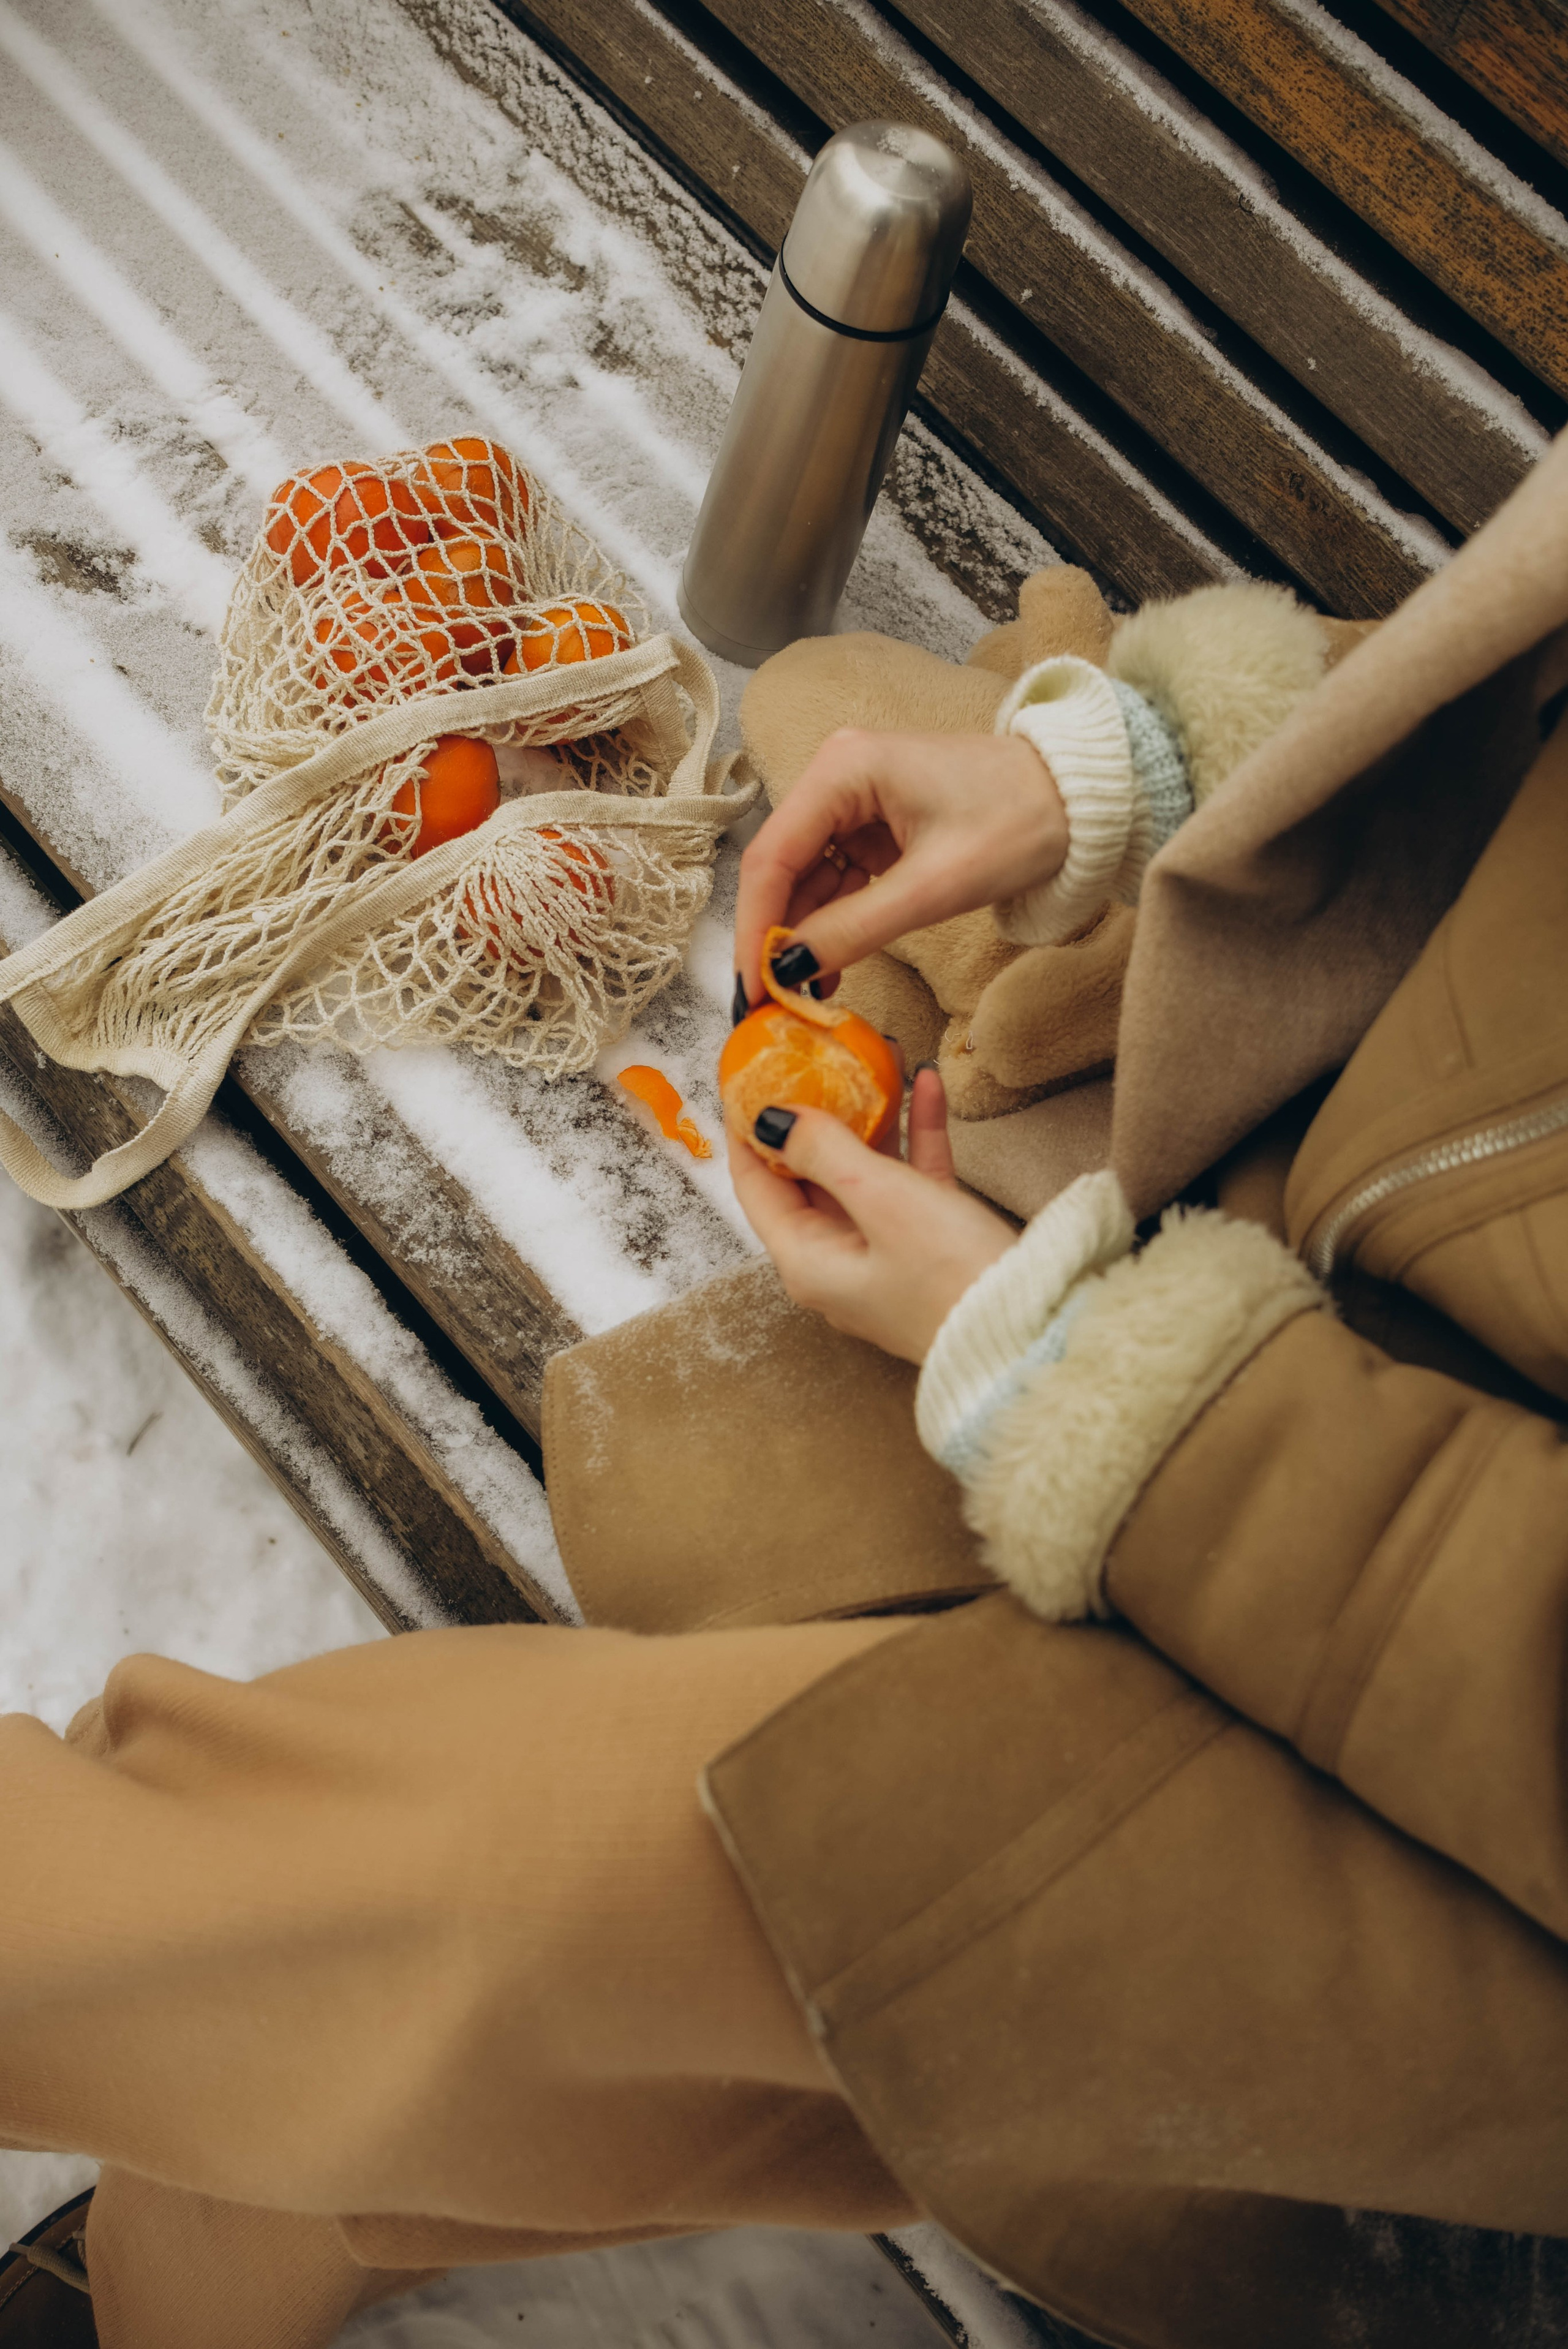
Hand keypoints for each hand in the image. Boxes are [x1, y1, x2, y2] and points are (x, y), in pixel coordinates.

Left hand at [728, 1065, 1016, 1362]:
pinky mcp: (928, 1247)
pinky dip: (915, 1136)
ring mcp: (882, 1254)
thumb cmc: (951, 1275)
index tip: (746, 1076)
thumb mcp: (881, 1199)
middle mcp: (835, 1260)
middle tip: (813, 1056)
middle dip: (813, 1112)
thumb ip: (824, 1151)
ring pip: (862, 1172)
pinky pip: (909, 1182)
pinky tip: (926, 1084)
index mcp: (806, 1259)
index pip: (756, 1185)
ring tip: (875, 1056)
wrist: (1033, 1332)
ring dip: (870, 1115)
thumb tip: (772, 1119)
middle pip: (807, 1174)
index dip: (747, 1129)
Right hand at [734, 729, 1065, 1003]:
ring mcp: (855, 801)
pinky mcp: (875, 825)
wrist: (1082, 800)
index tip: (749, 987)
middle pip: (781, 867)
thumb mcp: (934, 887)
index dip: (754, 927)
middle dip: (775, 936)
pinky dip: (832, 924)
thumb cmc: (1020, 822)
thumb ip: (853, 929)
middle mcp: (837, 775)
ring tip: (802, 996)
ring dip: (803, 936)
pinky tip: (829, 968)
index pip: (771, 856)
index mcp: (843, 769)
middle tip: (769, 1002)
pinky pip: (837, 880)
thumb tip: (786, 970)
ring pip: (806, 879)